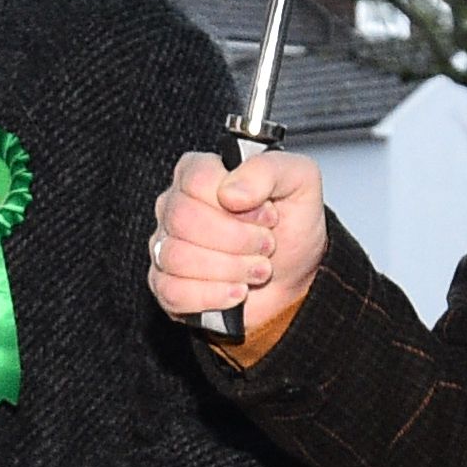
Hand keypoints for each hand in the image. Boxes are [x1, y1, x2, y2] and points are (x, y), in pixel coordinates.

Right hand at [147, 146, 326, 336]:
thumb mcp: (300, 181)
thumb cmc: (292, 225)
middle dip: (236, 239)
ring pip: (176, 257)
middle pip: (182, 219)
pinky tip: (237, 292)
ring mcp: (166, 246)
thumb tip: (230, 192)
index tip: (269, 216)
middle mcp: (175, 205)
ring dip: (229, 269)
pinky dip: (211, 295)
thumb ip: (268, 170)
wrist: (296, 275)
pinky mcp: (166, 284)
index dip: (237, 203)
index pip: (196, 179)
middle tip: (266, 245)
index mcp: (199, 172)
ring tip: (258, 269)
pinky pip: (171, 291)